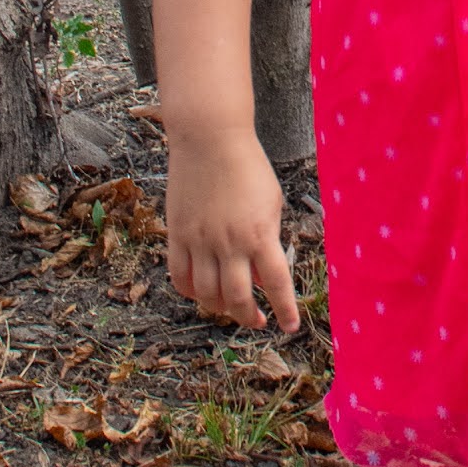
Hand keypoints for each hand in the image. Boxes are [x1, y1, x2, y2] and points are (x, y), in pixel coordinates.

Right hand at [165, 120, 300, 332]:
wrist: (210, 139)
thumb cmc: (248, 167)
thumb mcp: (272, 202)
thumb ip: (269, 238)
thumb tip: (261, 275)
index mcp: (260, 233)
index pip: (277, 283)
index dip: (285, 310)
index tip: (289, 327)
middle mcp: (229, 242)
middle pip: (238, 298)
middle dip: (249, 317)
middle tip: (257, 320)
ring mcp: (200, 240)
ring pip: (207, 294)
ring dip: (220, 308)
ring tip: (230, 308)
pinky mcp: (177, 234)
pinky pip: (180, 276)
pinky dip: (190, 292)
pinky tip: (201, 293)